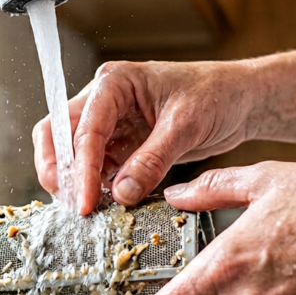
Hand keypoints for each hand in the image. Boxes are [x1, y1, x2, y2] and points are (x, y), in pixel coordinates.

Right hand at [32, 61, 251, 214]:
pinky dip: (93, 188)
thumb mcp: (186, 126)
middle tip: (73, 206)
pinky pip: (93, 168)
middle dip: (59, 172)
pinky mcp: (118, 145)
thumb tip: (122, 193)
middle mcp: (102, 100)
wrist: (238, 101)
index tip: (85, 202)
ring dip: (73, 183)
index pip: (83, 128)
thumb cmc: (216, 95)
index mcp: (114, 83)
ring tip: (88, 211)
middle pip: (57, 135)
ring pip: (69, 154)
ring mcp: (107, 123)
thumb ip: (153, 159)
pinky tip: (103, 206)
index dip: (80, 168)